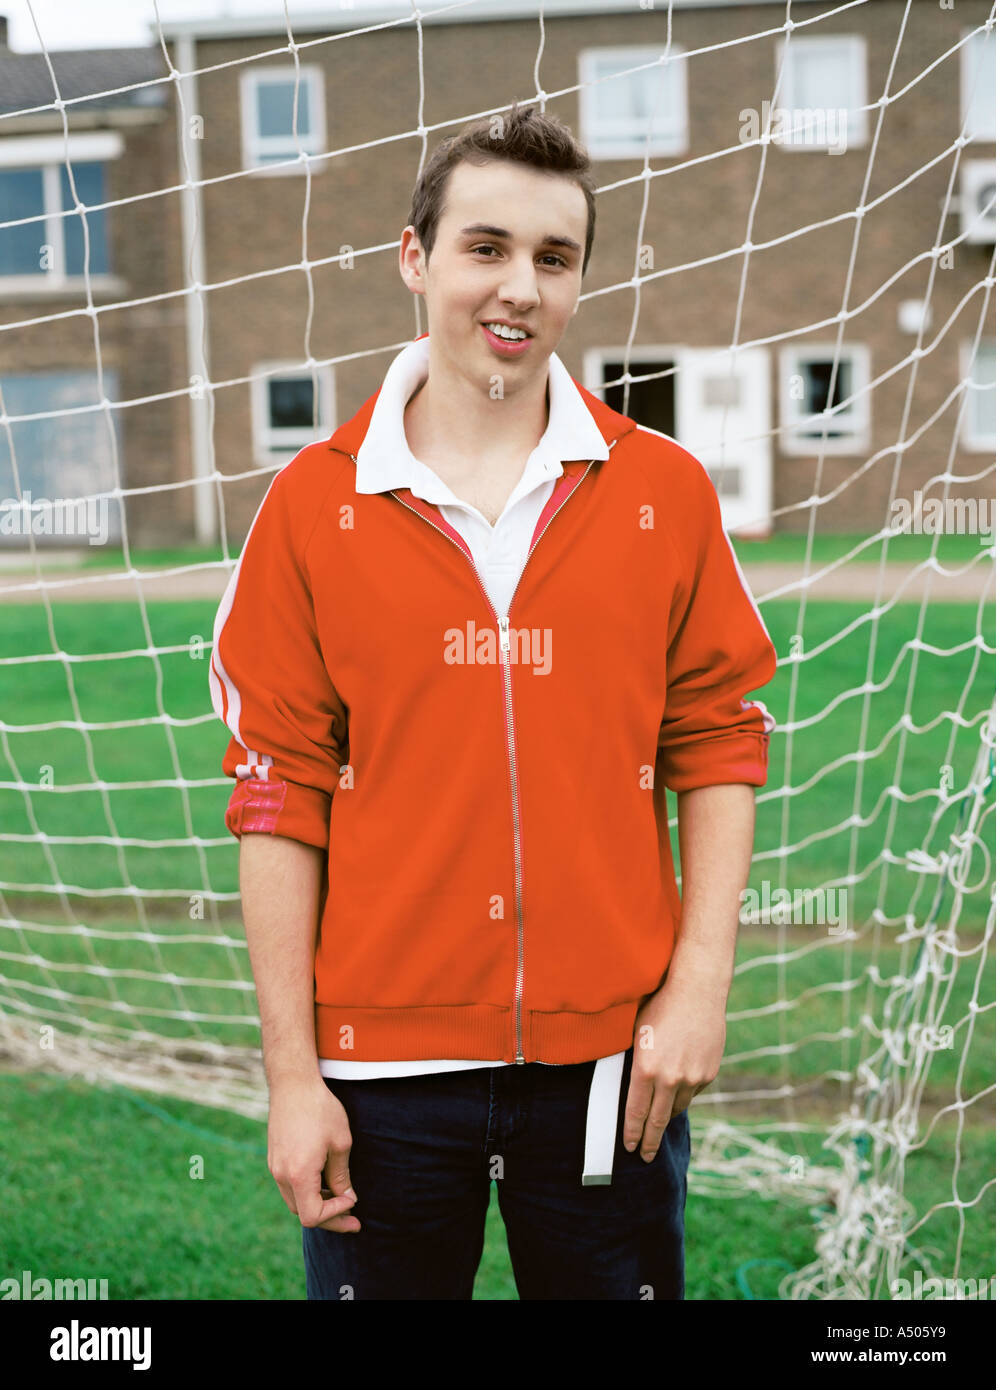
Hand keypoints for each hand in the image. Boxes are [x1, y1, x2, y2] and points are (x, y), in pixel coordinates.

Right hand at [267, 1077, 360, 1232]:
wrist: (294, 1083)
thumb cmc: (321, 1109)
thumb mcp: (340, 1143)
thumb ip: (342, 1176)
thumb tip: (347, 1198)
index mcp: (298, 1175)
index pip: (312, 1216)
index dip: (335, 1215)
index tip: (352, 1200)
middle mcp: (282, 1175)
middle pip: (302, 1212)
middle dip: (329, 1217)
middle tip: (353, 1218)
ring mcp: (275, 1167)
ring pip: (295, 1200)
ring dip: (317, 1204)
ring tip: (340, 1198)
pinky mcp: (274, 1157)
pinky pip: (289, 1185)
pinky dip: (307, 1190)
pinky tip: (324, 1180)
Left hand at [622, 976, 726, 1161]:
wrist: (697, 989)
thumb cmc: (659, 1005)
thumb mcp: (636, 1032)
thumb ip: (634, 1062)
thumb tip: (628, 1085)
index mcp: (646, 1069)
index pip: (636, 1112)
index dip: (632, 1133)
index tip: (630, 1147)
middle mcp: (670, 1078)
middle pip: (658, 1120)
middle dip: (650, 1141)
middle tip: (645, 1157)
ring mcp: (693, 1078)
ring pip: (677, 1108)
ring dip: (666, 1116)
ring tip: (659, 1123)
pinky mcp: (709, 1073)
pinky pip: (693, 1092)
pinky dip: (683, 1094)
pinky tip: (677, 1087)